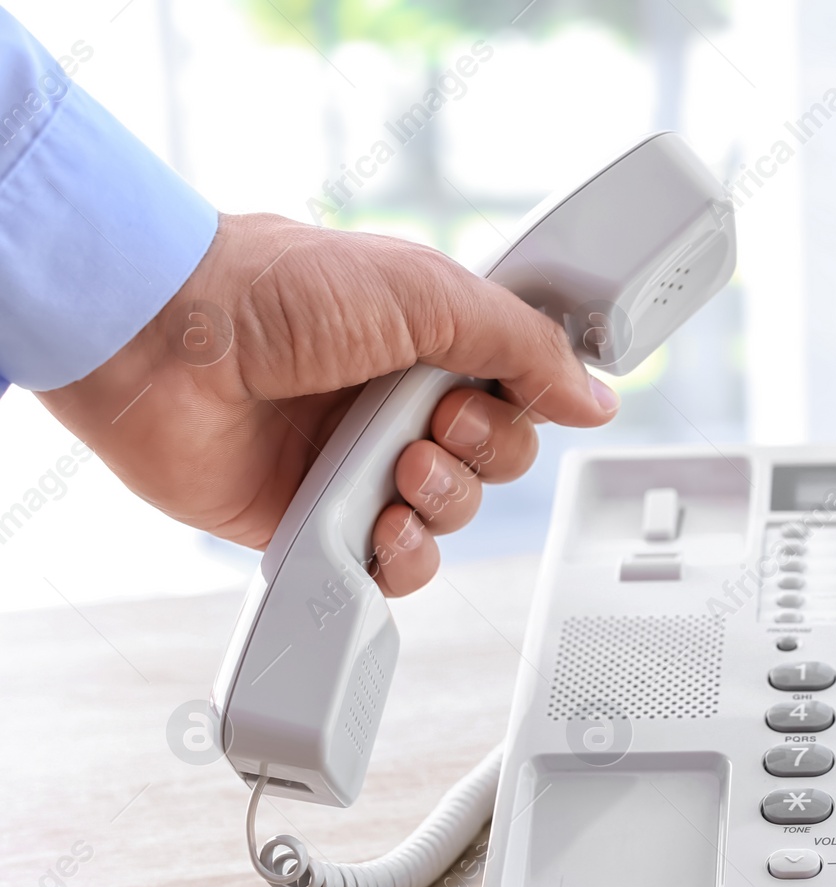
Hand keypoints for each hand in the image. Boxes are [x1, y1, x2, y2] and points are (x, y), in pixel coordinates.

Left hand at [37, 212, 618, 594]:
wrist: (163, 347)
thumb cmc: (272, 293)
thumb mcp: (426, 291)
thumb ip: (522, 344)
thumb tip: (594, 396)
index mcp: (427, 341)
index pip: (518, 389)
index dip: (529, 400)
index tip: (515, 393)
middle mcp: (397, 404)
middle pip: (498, 458)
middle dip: (484, 450)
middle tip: (438, 423)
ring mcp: (360, 465)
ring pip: (454, 514)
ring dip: (443, 500)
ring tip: (398, 471)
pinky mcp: (322, 524)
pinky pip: (398, 567)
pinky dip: (406, 556)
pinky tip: (382, 525)